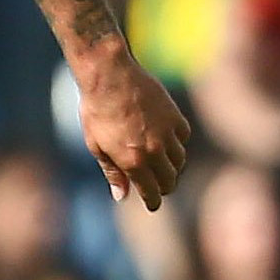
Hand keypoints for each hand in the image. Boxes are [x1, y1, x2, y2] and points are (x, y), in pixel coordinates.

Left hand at [75, 47, 189, 208]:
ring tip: (162, 162)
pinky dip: (177, 142)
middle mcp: (154, 151)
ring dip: (172, 166)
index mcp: (132, 162)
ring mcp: (167, 133)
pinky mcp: (174, 116)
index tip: (153, 204)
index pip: (152, 193)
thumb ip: (112, 173)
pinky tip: (167, 138)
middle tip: (157, 185)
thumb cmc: (96, 110)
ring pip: (180, 161)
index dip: (153, 202)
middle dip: (163, 187)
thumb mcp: (96, 146)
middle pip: (170, 180)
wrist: (109, 75)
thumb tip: (122, 196)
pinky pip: (183, 137)